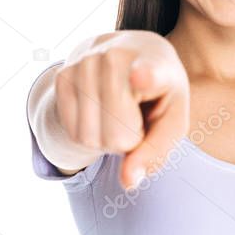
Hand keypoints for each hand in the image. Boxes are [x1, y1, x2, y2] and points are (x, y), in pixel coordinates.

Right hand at [54, 32, 189, 189]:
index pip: (148, 73)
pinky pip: (72, 132)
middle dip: (129, 140)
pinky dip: (88, 134)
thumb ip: (156, 150)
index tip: (141, 76)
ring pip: (90, 137)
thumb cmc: (159, 94)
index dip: (144, 77)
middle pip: (116, 134)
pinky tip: (100, 111)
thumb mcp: (172, 119)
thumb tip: (128, 182)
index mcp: (157, 65)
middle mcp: (117, 58)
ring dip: (106, 140)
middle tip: (137, 117)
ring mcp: (85, 64)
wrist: (132, 52)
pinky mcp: (62, 75)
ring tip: (119, 112)